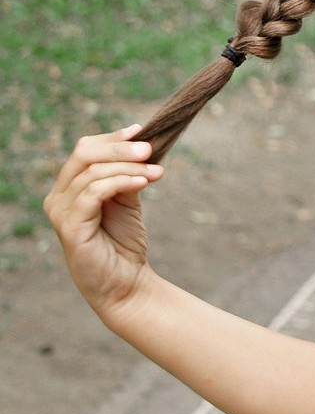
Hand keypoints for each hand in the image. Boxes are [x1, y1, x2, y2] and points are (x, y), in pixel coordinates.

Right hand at [44, 124, 162, 312]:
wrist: (126, 282)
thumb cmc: (123, 241)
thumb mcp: (127, 200)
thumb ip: (127, 174)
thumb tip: (141, 144)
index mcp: (70, 186)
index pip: (85, 149)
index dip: (112, 138)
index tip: (140, 130)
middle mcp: (59, 196)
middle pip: (84, 154)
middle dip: (121, 148)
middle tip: (150, 149)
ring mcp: (61, 212)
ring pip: (92, 172)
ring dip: (129, 167)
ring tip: (156, 172)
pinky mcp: (69, 227)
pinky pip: (93, 193)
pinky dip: (120, 182)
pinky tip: (143, 182)